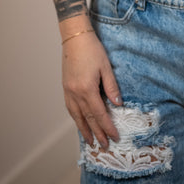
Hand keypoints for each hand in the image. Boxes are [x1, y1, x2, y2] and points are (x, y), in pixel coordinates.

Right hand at [62, 31, 121, 147]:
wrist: (75, 37)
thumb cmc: (92, 49)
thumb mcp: (106, 67)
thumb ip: (111, 86)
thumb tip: (117, 104)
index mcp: (87, 89)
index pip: (99, 114)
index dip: (107, 127)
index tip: (115, 137)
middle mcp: (75, 93)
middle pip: (88, 118)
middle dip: (97, 133)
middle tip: (104, 146)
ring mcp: (68, 91)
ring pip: (76, 116)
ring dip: (84, 129)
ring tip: (90, 141)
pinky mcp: (65, 87)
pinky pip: (70, 108)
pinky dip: (76, 118)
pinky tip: (80, 122)